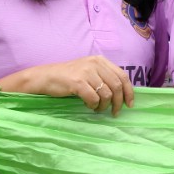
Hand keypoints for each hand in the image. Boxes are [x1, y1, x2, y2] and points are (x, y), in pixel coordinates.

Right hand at [0, 56, 133, 115]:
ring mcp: (86, 72)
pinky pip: (94, 98)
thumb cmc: (68, 77)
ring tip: (98, 109)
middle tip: (115, 112)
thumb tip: (122, 94)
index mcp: (100, 60)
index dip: (129, 91)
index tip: (129, 104)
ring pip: (106, 93)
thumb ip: (104, 77)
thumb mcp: (89, 72)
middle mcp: (95, 63)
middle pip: (117, 85)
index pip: (122, 76)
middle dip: (118, 102)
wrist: (44, 77)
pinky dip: (93, 105)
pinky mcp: (77, 82)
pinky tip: (88, 106)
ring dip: (104, 105)